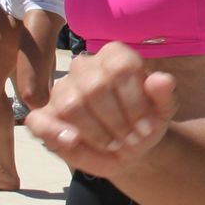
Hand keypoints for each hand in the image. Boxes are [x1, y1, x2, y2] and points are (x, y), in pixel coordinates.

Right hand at [27, 43, 178, 176]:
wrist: (130, 147)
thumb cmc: (145, 122)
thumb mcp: (163, 112)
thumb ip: (165, 95)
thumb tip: (161, 80)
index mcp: (114, 56)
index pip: (120, 68)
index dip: (135, 102)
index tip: (146, 127)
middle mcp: (84, 66)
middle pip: (95, 88)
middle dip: (117, 121)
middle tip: (131, 140)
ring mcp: (62, 89)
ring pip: (70, 105)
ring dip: (96, 132)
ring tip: (113, 145)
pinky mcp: (45, 115)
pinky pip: (39, 120)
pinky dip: (54, 132)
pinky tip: (72, 141)